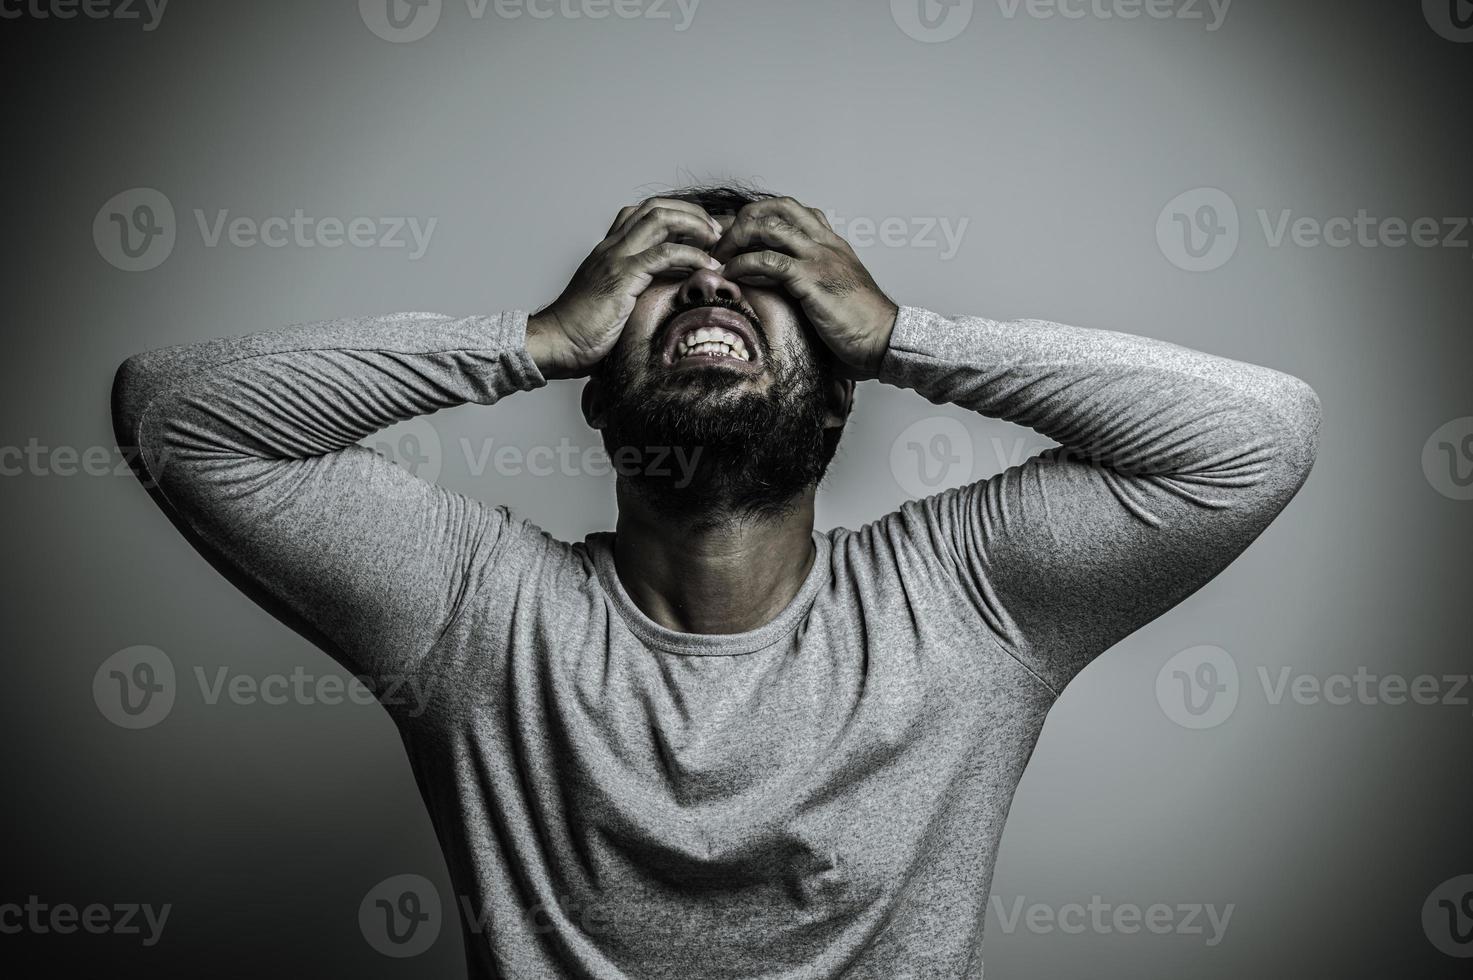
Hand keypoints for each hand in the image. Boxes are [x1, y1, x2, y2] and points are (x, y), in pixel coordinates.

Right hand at [528, 199, 723, 378]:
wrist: (555, 343)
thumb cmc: (581, 333)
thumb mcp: (613, 304)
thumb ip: (634, 292)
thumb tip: (663, 298)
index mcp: (608, 251)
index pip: (643, 214)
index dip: (676, 215)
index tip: (701, 231)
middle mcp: (611, 247)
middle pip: (655, 208)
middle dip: (690, 213)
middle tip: (715, 230)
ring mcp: (615, 258)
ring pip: (660, 219)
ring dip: (695, 225)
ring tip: (716, 240)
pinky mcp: (621, 276)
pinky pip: (663, 254)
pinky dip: (691, 254)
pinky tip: (708, 265)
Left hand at [711, 197, 898, 379]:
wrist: (884, 339)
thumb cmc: (860, 323)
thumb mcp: (833, 290)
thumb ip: (808, 279)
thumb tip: (776, 285)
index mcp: (831, 243)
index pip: (790, 210)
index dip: (758, 216)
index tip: (735, 235)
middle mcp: (824, 243)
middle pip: (776, 207)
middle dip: (742, 220)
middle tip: (722, 243)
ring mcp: (818, 258)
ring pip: (768, 227)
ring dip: (736, 239)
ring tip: (720, 258)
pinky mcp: (811, 279)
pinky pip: (768, 261)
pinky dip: (743, 264)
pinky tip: (731, 274)